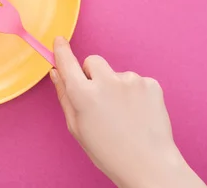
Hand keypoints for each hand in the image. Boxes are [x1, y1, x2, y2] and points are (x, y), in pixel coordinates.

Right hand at [51, 37, 205, 187]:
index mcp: (83, 94)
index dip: (62, 50)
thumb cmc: (109, 152)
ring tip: (123, 114)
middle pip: (93, 61)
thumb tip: (56, 73)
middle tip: (98, 98)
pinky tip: (137, 113)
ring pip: (115, 73)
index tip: (59, 41)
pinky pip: (135, 81)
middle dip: (92, 73)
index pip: (67, 62)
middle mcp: (106, 82)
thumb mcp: (77, 127)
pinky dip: (134, 93)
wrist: (149, 165)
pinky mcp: (150, 84)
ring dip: (115, 86)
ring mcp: (131, 81)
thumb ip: (64, 96)